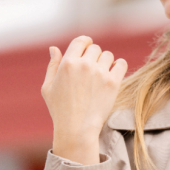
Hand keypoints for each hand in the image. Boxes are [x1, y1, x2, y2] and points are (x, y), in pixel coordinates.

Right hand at [41, 36, 128, 163]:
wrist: (77, 128)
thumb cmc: (60, 109)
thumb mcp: (48, 87)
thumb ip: (52, 65)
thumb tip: (54, 48)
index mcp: (68, 63)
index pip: (81, 41)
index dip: (86, 42)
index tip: (88, 46)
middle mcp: (84, 65)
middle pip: (95, 48)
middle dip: (94, 56)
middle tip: (92, 68)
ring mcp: (100, 73)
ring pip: (108, 55)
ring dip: (106, 62)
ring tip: (101, 74)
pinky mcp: (113, 82)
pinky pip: (121, 64)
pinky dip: (119, 66)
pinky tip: (114, 72)